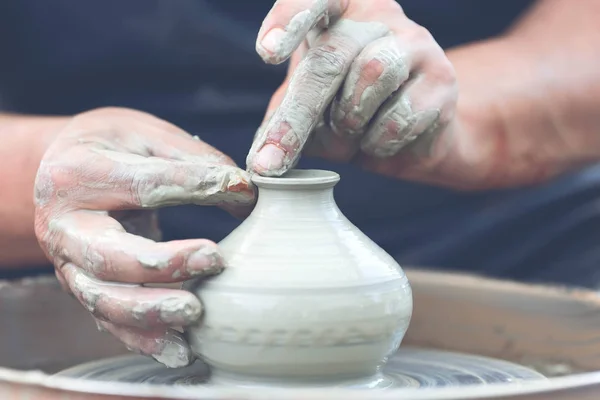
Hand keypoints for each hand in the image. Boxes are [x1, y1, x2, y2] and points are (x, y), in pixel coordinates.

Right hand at [34, 107, 254, 366]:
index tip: (243, 191)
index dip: (196, 187)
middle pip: (110, 256)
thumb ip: (193, 159)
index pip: (143, 186)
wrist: (64, 165)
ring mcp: (67, 262)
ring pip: (105, 298)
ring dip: (152, 312)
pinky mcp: (81, 286)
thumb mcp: (148, 134)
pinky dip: (143, 338)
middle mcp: (64, 224)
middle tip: (216, 260)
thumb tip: (245, 193)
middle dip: (165, 264)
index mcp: (80, 173)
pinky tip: (179, 349)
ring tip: (197, 313)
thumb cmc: (113, 145)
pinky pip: (108, 320)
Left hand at [247, 0, 465, 185]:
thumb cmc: (345, 112)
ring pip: (371, 76)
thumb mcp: (305, 112)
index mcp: (338, 9)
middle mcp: (378, 15)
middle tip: (272, 159)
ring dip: (349, 119)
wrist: (408, 137)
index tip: (266, 53)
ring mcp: (415, 42)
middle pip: (332, 57)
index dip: (290, 19)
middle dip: (298, 114)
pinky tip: (379, 139)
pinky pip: (401, 114)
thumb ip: (281, 124)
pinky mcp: (442, 78)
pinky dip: (378, 141)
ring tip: (350, 129)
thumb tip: (260, 162)